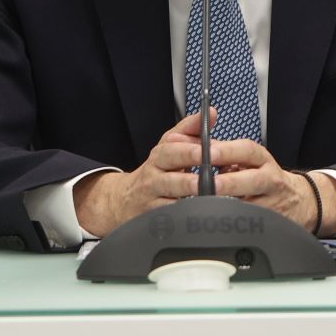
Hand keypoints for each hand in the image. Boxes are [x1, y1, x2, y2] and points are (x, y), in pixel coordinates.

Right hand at [73, 111, 209, 237]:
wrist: (123, 200)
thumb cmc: (154, 171)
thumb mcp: (168, 146)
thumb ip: (189, 129)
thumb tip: (211, 113)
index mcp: (159, 158)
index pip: (170, 151)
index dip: (187, 150)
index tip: (205, 149)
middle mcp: (153, 179)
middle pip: (169, 178)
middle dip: (187, 178)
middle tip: (206, 176)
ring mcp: (153, 202)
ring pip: (169, 202)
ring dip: (187, 200)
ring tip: (205, 197)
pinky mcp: (153, 221)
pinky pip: (168, 220)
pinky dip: (182, 217)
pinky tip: (197, 215)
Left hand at [211, 140, 335, 236]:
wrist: (298, 201)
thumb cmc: (267, 177)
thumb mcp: (252, 160)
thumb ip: (226, 152)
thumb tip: (197, 144)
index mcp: (263, 160)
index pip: (247, 151)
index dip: (228, 151)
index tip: (209, 153)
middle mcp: (270, 180)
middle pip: (254, 180)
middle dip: (231, 182)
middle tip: (210, 184)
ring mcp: (272, 204)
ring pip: (252, 207)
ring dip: (230, 207)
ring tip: (208, 207)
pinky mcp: (271, 225)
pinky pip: (251, 225)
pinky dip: (235, 223)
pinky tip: (220, 223)